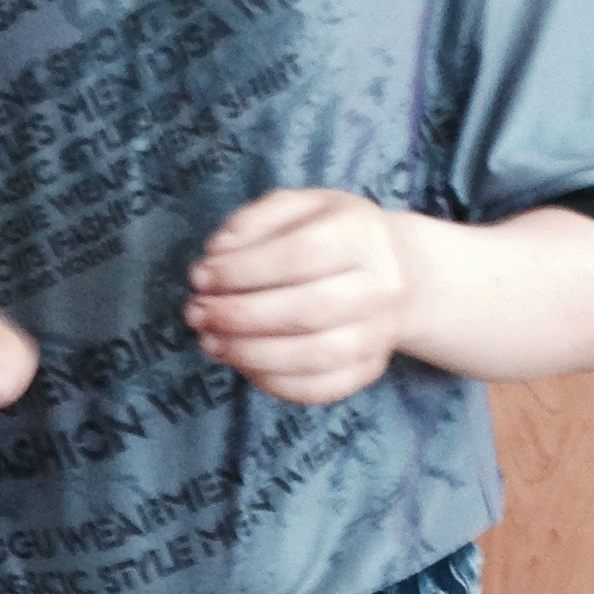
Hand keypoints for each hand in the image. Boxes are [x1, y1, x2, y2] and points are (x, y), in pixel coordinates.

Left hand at [185, 188, 415, 405]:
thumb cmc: (333, 234)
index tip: (200, 276)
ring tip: (209, 342)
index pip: (302, 254)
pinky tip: (241, 365)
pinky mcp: (369, 370)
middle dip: (240, 316)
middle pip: (308, 310)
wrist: (397, 273)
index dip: (244, 269)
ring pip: (314, 356)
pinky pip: (320, 388)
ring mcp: (379, 333)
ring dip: (251, 354)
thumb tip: (217, 249)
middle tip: (196, 314)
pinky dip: (274, 383)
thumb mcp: (300, 206)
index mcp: (363, 234)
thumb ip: (257, 218)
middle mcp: (381, 286)